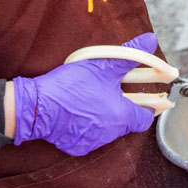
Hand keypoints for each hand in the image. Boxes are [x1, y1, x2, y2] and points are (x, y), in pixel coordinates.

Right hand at [12, 32, 156, 155]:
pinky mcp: (76, 147)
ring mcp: (93, 142)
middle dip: (121, 108)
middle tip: (111, 93)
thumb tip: (150, 40)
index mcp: (122, 115)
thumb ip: (131, 54)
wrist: (37, 106)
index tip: (146, 98)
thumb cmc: (71, 86)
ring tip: (91, 100)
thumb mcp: (103, 65)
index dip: (147, 107)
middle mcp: (110, 134)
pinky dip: (86, 126)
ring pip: (107, 130)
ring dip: (104, 117)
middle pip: (125, 123)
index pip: (145, 118)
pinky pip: (88, 137)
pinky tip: (77, 113)